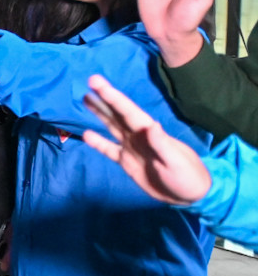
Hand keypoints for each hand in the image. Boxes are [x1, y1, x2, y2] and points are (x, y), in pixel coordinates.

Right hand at [81, 74, 210, 204]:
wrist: (189, 195)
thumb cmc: (187, 176)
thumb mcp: (176, 161)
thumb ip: (162, 144)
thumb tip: (151, 125)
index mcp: (149, 133)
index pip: (128, 111)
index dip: (113, 97)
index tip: (98, 84)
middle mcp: (138, 136)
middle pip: (118, 114)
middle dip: (105, 98)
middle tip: (91, 80)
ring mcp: (131, 147)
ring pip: (112, 126)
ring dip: (100, 113)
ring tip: (86, 98)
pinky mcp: (127, 161)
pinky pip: (109, 149)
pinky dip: (98, 143)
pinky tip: (87, 135)